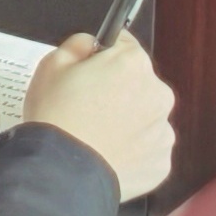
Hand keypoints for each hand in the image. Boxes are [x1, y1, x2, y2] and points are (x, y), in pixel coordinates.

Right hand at [23, 32, 172, 198]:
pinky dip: (131, 152)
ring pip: (144, 118)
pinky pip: (147, 150)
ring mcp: (162, 131)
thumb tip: (91, 43)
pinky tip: (107, 154)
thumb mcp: (53, 63)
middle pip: (138, 83)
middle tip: (88, 108)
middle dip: (118, 91)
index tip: (89, 73)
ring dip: (127, 122)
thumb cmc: (57, 117)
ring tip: (97, 135)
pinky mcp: (161, 162)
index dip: (102, 58)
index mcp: (134, 63)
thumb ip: (78, 43)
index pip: (123, 46)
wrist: (62, 171)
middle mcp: (158, 93)